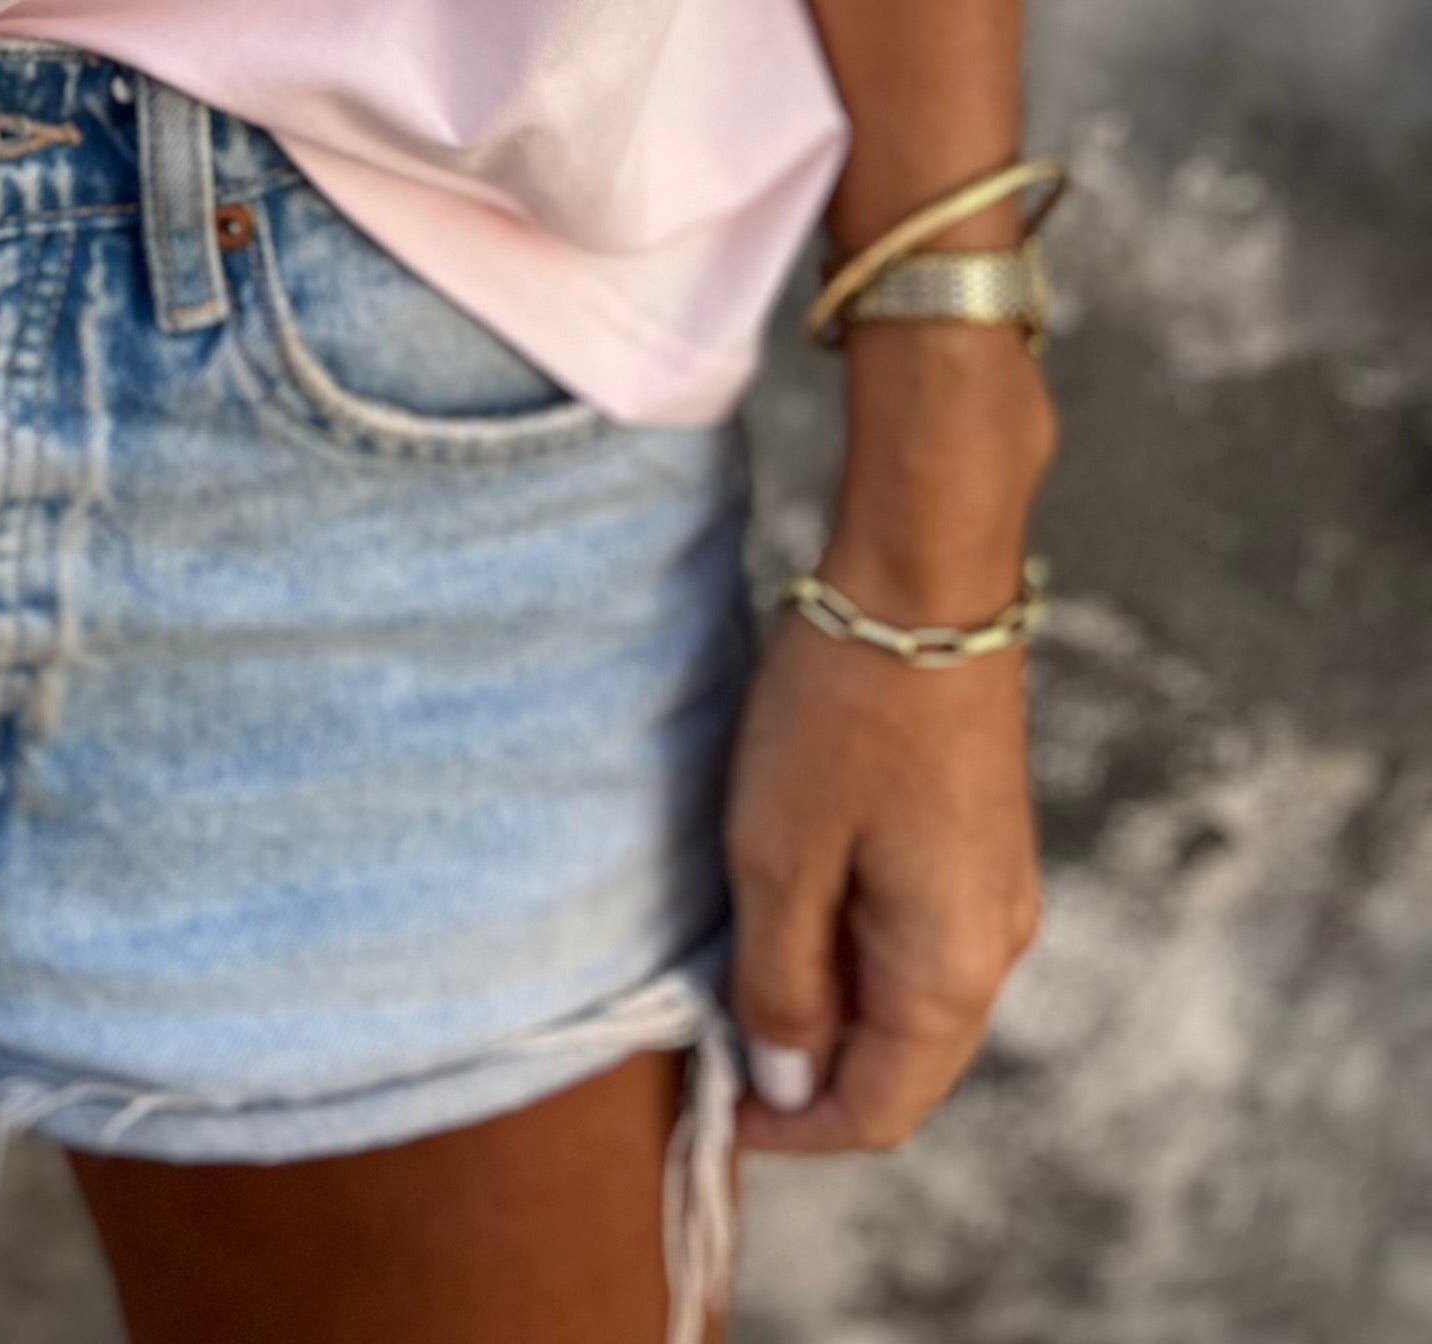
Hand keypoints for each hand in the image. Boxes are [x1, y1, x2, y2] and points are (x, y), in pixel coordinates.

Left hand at [725, 333, 1048, 1151]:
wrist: (924, 580)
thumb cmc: (844, 713)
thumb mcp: (779, 856)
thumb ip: (781, 984)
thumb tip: (790, 1084)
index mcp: (952, 973)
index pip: (878, 1111)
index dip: (792, 1128)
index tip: (713, 1112)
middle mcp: (996, 948)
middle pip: (900, 1062)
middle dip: (810, 1071)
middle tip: (713, 1039)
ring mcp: (996, 892)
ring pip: (908, 998)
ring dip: (829, 1003)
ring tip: (740, 961)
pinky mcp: (981, 841)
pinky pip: (917, 935)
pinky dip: (854, 945)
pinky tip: (793, 899)